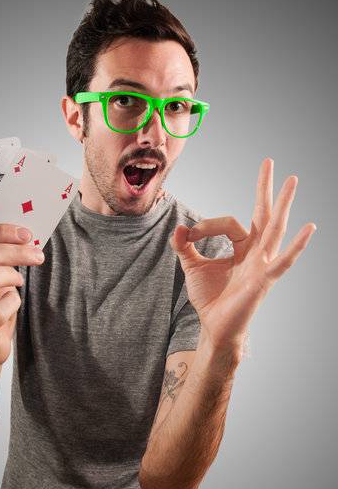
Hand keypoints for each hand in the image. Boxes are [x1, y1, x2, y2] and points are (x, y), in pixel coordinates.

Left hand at [171, 159, 315, 351]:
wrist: (214, 326)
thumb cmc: (210, 298)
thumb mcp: (193, 267)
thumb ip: (185, 247)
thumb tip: (179, 228)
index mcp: (243, 247)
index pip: (231, 223)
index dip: (207, 225)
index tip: (189, 234)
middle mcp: (257, 251)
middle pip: (264, 214)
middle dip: (265, 189)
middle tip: (268, 162)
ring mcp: (263, 264)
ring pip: (275, 229)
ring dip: (284, 204)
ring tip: (292, 180)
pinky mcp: (264, 279)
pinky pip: (283, 260)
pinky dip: (297, 245)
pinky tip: (309, 228)